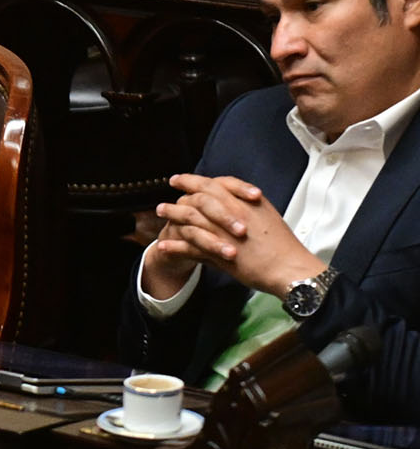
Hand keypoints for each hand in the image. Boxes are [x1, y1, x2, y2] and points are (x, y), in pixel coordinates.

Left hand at [149, 173, 324, 297]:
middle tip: (164, 196)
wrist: (290, 269)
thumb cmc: (282, 246)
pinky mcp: (218, 253)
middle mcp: (233, 213)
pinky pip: (189, 247)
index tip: (179, 179)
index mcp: (245, 203)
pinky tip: (163, 245)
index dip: (194, 181)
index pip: (214, 184)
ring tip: (159, 212)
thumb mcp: (266, 216)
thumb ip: (246, 207)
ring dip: (172, 214)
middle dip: (177, 195)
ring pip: (190, 218)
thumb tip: (231, 200)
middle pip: (198, 198)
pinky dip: (174, 246)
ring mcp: (223, 232)